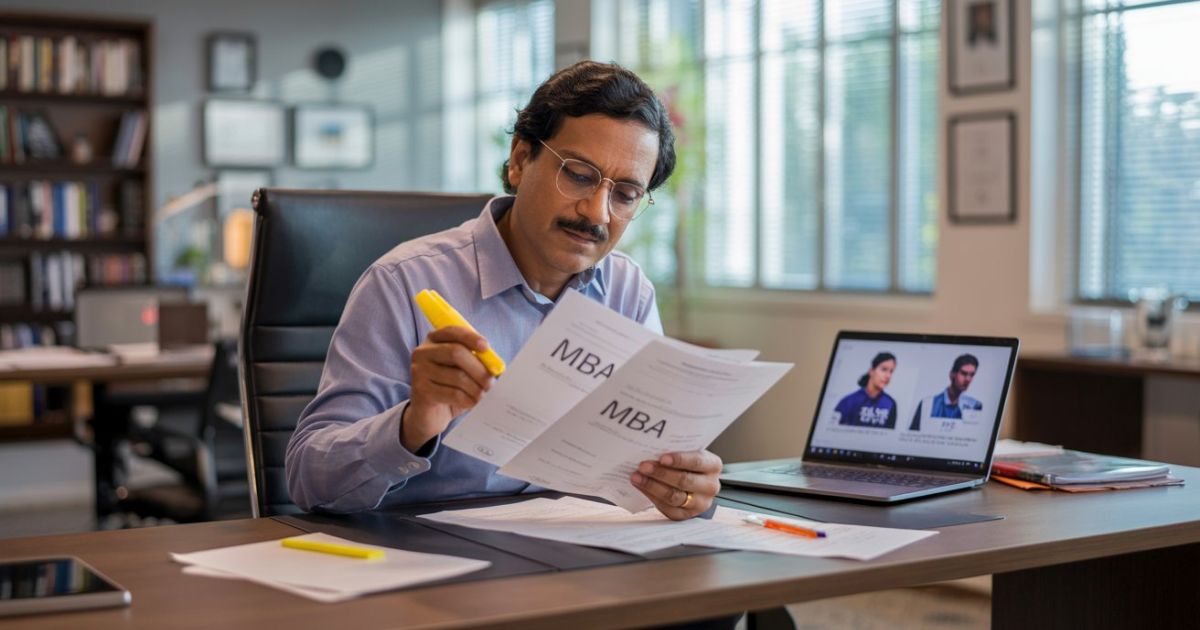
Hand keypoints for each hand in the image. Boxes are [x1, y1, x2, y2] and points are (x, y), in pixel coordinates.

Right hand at [402, 326, 494, 451]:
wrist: (431, 413)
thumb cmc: (450, 387)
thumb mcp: (463, 369)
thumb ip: (476, 361)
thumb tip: (496, 365)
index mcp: (434, 340)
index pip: (453, 331)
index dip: (471, 338)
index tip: (486, 348)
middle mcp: (423, 352)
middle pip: (455, 352)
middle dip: (478, 369)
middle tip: (490, 382)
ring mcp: (419, 370)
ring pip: (457, 376)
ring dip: (475, 388)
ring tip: (482, 395)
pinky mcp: (421, 390)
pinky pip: (452, 393)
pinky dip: (467, 399)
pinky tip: (471, 402)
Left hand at [630, 450, 721, 520]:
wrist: (690, 479)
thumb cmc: (686, 462)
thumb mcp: (688, 452)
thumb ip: (676, 449)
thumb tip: (652, 446)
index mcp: (713, 465)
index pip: (697, 462)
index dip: (679, 460)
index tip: (661, 457)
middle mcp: (710, 486)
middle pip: (684, 481)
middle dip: (661, 473)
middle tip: (643, 466)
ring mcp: (700, 503)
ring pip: (674, 496)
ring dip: (652, 486)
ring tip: (637, 477)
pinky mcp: (686, 515)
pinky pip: (667, 508)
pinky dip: (651, 497)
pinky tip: (641, 487)